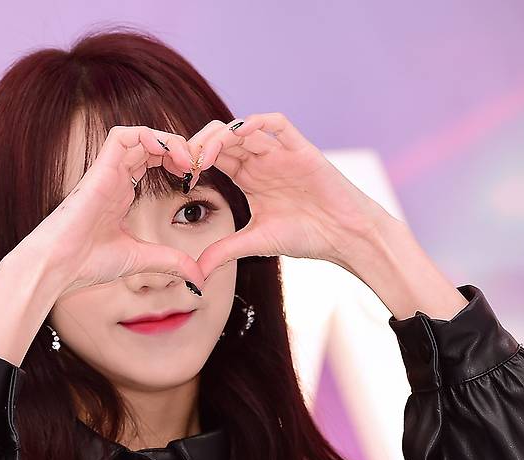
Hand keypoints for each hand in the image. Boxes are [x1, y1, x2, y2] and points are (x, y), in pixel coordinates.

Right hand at [4, 125, 204, 298]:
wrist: (59, 266)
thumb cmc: (88, 263)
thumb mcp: (142, 259)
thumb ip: (171, 262)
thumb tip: (199, 278)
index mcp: (121, 192)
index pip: (152, 159)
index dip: (176, 161)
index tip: (194, 179)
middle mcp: (114, 177)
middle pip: (150, 143)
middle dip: (177, 148)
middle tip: (196, 167)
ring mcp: (106, 171)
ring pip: (140, 135)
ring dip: (168, 141)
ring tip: (187, 161)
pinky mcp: (99, 170)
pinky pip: (123, 136)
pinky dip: (148, 136)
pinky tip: (168, 154)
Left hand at [185, 113, 394, 277]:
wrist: (344, 237)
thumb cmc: (306, 237)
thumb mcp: (255, 243)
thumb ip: (224, 251)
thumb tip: (195, 273)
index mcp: (249, 178)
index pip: (214, 158)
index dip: (194, 161)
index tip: (180, 176)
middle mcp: (262, 161)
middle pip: (223, 138)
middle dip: (200, 145)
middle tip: (184, 162)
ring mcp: (280, 152)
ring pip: (243, 128)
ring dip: (220, 137)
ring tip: (203, 156)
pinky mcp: (300, 149)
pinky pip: (276, 124)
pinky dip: (255, 123)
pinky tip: (237, 134)